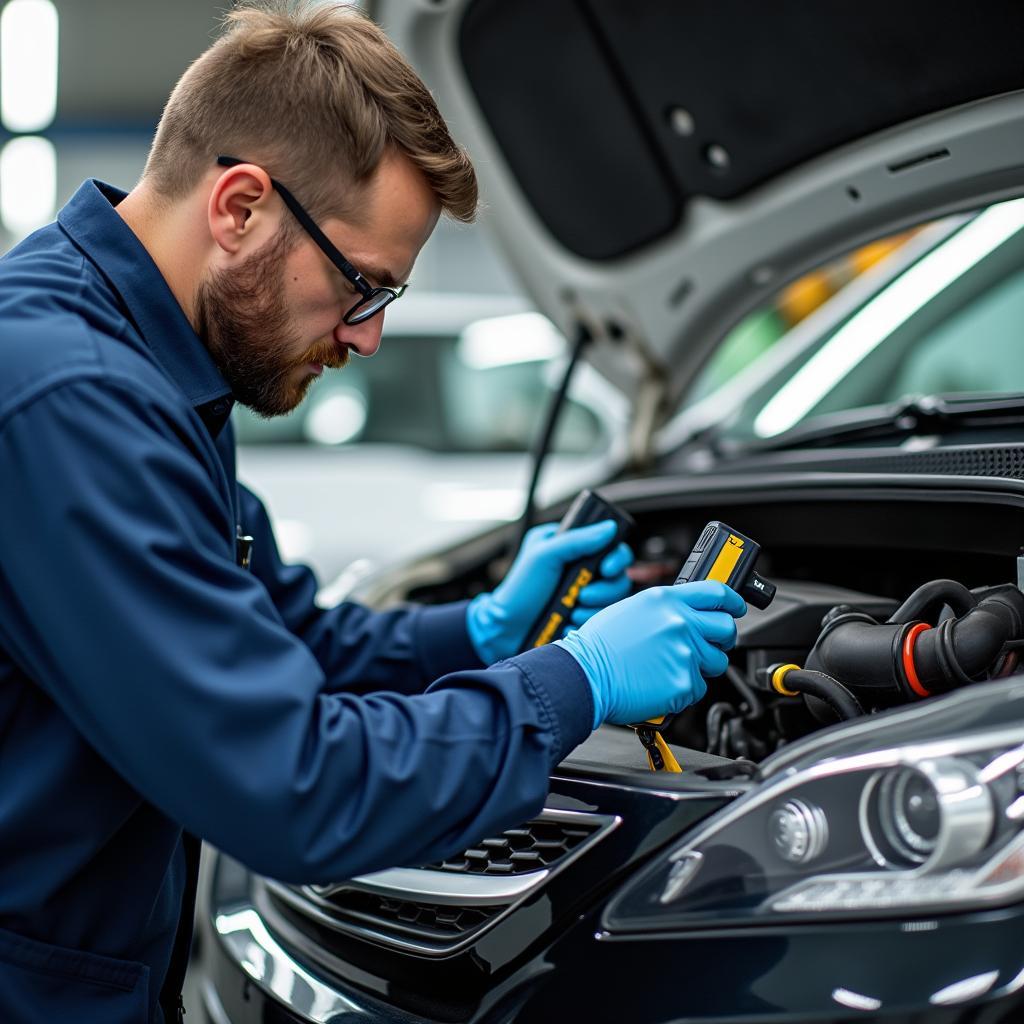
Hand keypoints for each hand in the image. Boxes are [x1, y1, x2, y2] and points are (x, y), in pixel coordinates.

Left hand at [466, 520, 633, 663]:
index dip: (616, 558)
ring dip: (593, 608)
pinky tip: (568, 623)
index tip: (606, 569)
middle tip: (582, 595)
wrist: (506, 630)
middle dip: (603, 589)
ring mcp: (584, 594)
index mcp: (571, 547)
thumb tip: (609, 528)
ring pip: (612, 600)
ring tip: (571, 612)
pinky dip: (586, 623)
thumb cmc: (519, 591)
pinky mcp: (584, 616)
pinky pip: (601, 620)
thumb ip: (576, 540)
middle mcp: (581, 569)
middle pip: (618, 576)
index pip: (611, 547)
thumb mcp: (543, 556)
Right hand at [555, 580, 745, 727]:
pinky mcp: (684, 682)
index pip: (716, 592)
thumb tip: (686, 615)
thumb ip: (664, 609)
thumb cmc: (598, 645)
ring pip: (716, 661)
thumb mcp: (632, 610)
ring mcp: (685, 652)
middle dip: (722, 638)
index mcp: (666, 600)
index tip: (736, 607)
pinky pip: (699, 687)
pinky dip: (684, 689)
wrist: (583, 674)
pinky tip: (661, 683)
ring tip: (671, 667)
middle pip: (726, 627)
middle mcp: (680, 622)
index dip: (732, 601)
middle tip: (709, 644)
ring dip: (701, 666)